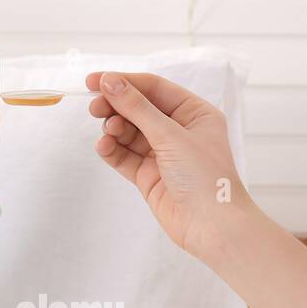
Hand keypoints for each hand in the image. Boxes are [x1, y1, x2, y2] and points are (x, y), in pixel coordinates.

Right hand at [87, 70, 259, 261]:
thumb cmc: (205, 177)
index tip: (94, 80)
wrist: (212, 227)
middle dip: (115, 106)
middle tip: (95, 107)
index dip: (124, 81)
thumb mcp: (170, 135)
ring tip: (109, 133)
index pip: (153, 88)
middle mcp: (177, 130)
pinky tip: (104, 147)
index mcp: (193, 113)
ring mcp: (161, 153)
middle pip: (137, 108)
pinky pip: (123, 155)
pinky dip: (111, 149)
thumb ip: (137, 108)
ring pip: (127, 131)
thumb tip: (110, 81)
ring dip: (113, 129)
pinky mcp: (147, 174)